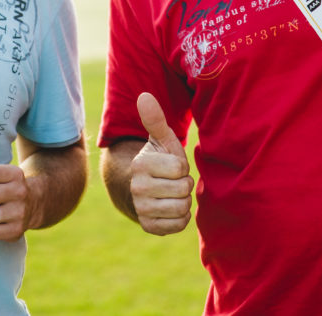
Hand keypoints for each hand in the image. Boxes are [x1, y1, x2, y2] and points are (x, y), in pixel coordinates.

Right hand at [130, 93, 193, 235]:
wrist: (144, 187)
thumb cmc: (159, 160)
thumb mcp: (160, 140)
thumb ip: (155, 119)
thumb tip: (144, 95)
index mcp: (140, 164)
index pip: (180, 168)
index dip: (182, 167)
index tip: (172, 166)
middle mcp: (137, 188)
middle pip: (183, 189)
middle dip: (184, 184)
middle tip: (173, 180)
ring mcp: (141, 208)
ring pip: (182, 208)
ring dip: (184, 200)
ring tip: (172, 193)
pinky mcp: (148, 226)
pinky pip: (178, 224)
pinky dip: (181, 217)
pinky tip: (172, 207)